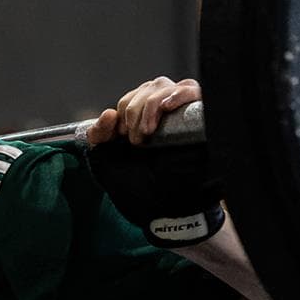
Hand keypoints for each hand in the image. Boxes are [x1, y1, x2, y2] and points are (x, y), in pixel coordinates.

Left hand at [83, 75, 221, 247]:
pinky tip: (166, 107)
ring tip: (147, 133)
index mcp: (142, 124)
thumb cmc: (141, 193)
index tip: (120, 135)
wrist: (166, 212)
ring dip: (150, 105)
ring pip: (165, 86)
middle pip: (148, 87)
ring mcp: (183, 116)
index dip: (124, 109)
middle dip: (134, 109)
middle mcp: (164, 116)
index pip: (132, 97)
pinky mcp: (201, 120)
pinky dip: (177, 94)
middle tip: (136, 141)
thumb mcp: (107, 165)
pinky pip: (193, 90)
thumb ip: (99, 138)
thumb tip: (109, 113)